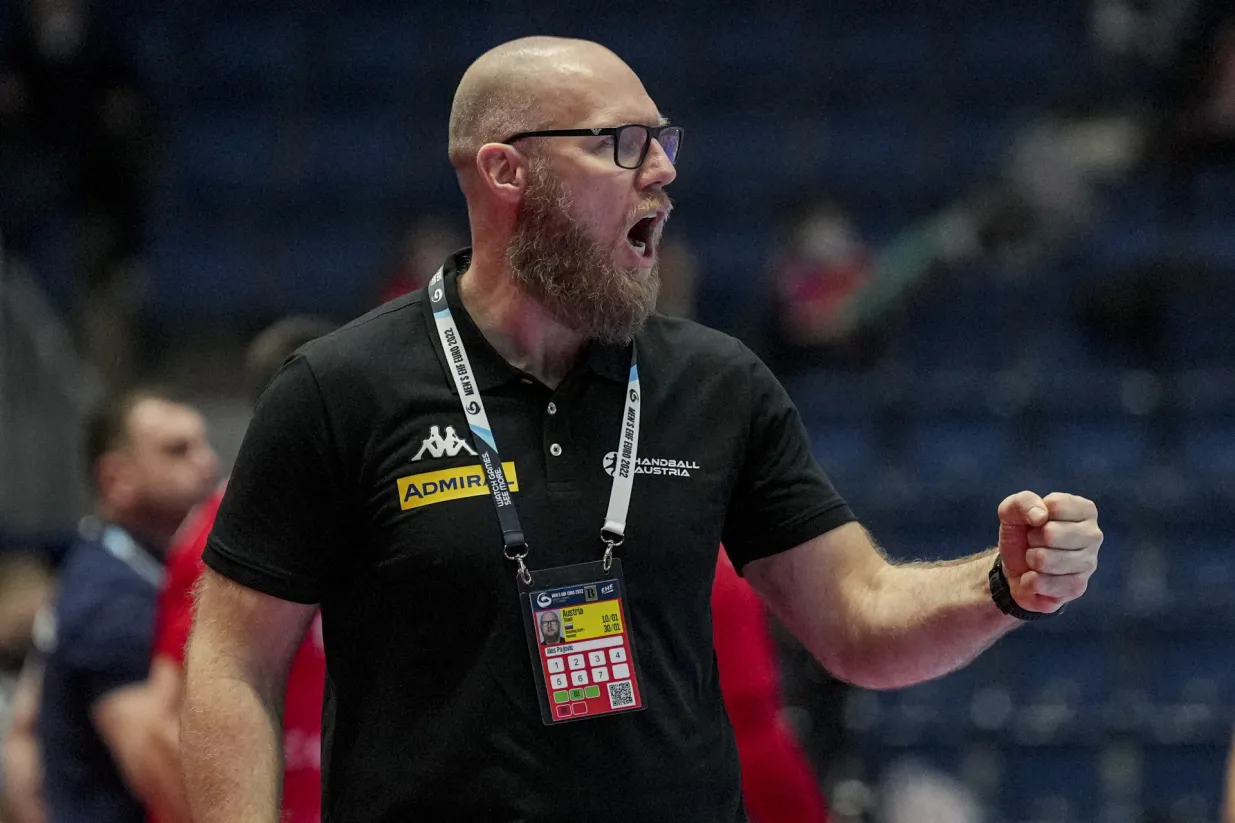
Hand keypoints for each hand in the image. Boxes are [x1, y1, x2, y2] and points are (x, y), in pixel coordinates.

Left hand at [997, 491, 1101, 613]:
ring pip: (1045, 560)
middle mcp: (1094, 535)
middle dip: (1032, 539)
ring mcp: (1089, 563)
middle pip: (1050, 534)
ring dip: (1030, 559)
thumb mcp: (1013, 510)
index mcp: (1084, 510)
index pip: (1056, 505)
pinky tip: (1036, 577)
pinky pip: (1041, 583)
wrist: (1014, 568)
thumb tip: (1039, 516)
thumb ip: (1024, 502)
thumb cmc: (1021, 534)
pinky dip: (1029, 580)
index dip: (1035, 515)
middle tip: (1035, 543)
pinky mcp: (1077, 587)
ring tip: (1036, 559)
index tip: (1037, 522)